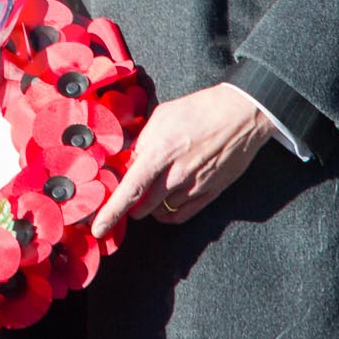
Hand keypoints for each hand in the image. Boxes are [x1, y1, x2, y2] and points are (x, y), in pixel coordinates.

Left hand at [91, 83, 273, 233]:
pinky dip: (168, 213)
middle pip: (143, 205)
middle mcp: (176, 175)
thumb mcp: (161, 116)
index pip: (130, 190)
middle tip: (129, 190)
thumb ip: (142, 142)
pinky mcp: (210, 193)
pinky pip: (181, 215)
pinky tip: (164, 203)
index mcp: (160, 153)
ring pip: (161, 211)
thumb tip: (129, 162)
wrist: (240, 114)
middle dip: (130, 203)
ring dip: (150, 205)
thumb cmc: (199, 109)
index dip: (112, 212)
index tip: (98, 228)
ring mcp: (195, 187)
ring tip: (152, 186)